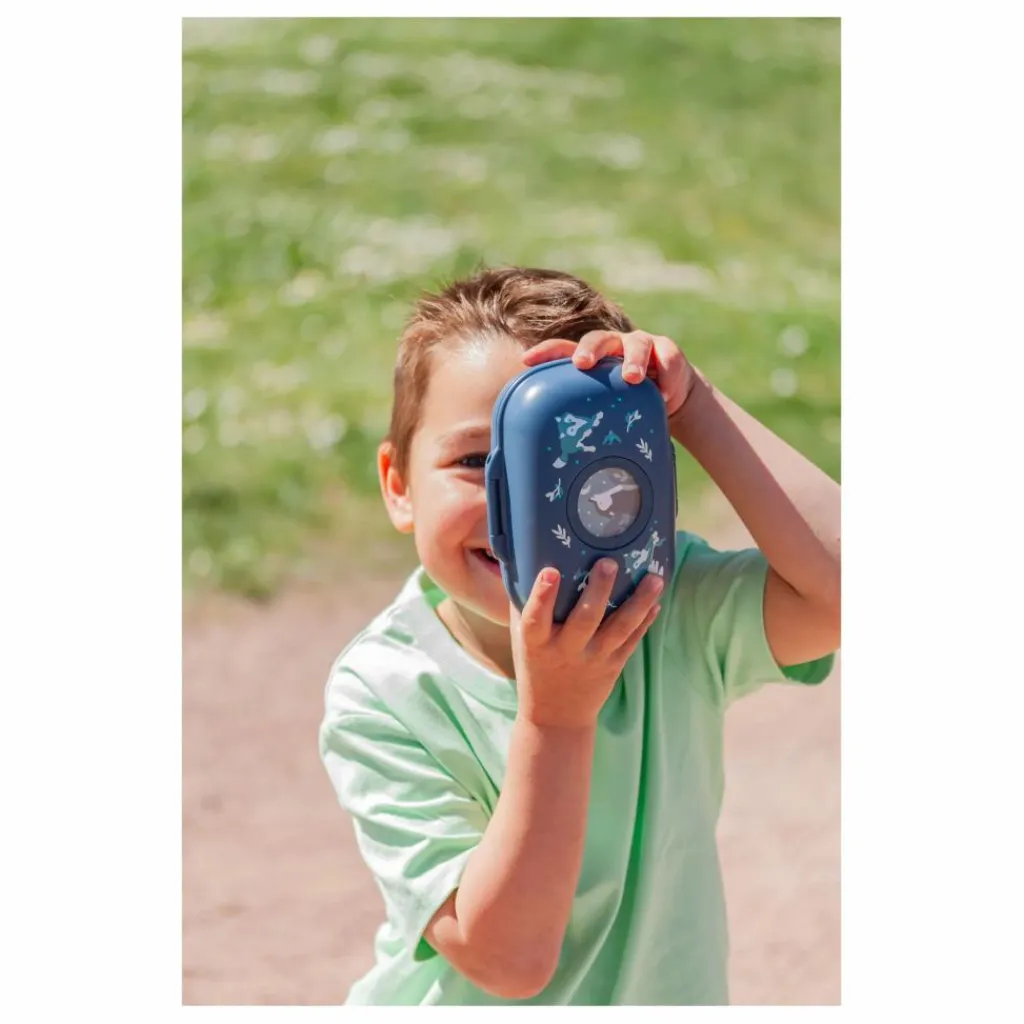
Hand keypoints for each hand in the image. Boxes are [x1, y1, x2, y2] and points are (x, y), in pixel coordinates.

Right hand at [510, 559, 663, 728]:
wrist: (556, 716)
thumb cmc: (535, 665)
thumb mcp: (520, 639)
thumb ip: (524, 605)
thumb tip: (527, 560)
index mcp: (536, 644)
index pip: (536, 618)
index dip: (543, 595)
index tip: (551, 571)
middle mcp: (565, 651)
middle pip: (584, 620)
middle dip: (598, 591)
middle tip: (609, 563)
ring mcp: (593, 660)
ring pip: (618, 629)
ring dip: (638, 602)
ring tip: (654, 579)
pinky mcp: (614, 666)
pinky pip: (632, 641)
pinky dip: (645, 621)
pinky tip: (656, 601)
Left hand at [522, 329, 697, 419]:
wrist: (671, 394)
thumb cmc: (627, 402)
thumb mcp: (604, 406)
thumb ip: (583, 418)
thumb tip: (550, 454)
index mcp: (592, 357)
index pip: (564, 349)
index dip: (546, 352)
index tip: (527, 360)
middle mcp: (614, 346)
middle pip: (599, 339)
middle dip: (590, 350)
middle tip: (582, 363)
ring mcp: (642, 346)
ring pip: (637, 345)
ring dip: (633, 360)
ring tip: (631, 378)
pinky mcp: (668, 352)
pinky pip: (667, 357)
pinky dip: (666, 376)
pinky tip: (663, 395)